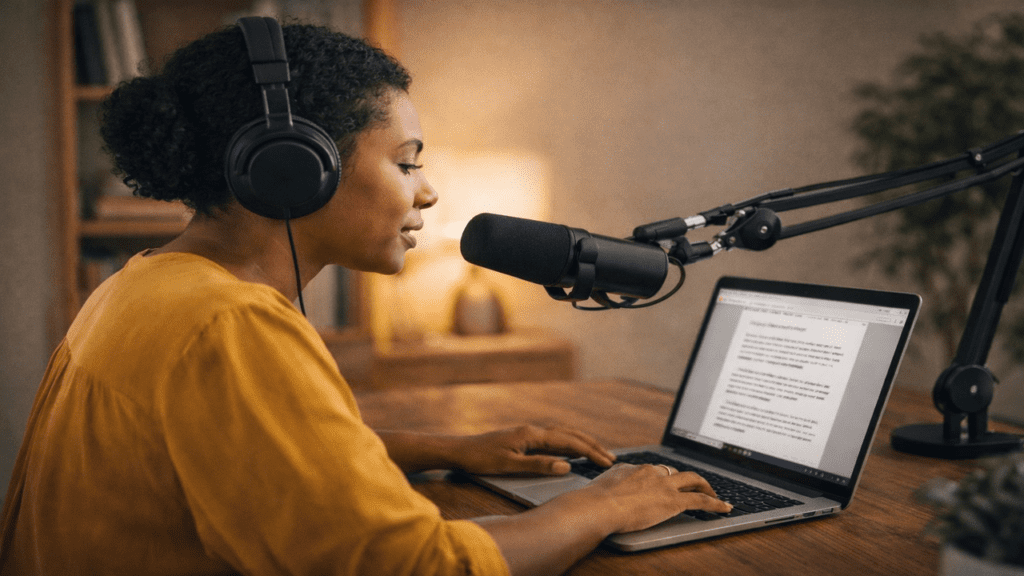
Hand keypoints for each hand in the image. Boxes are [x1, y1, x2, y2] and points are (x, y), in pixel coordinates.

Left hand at [450, 425, 615, 475]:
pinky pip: (554, 437)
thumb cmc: (481, 459)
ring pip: (563, 433)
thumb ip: (538, 465)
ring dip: (582, 441)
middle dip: (592, 445)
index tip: (607, 462)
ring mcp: (528, 433)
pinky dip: (568, 441)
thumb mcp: (509, 465)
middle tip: (611, 457)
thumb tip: (567, 466)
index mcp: (532, 435)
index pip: (569, 442)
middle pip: (569, 434)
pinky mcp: (524, 438)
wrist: (460, 450)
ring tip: (598, 451)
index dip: (590, 452)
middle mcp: (533, 430)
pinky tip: (571, 449)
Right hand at [581, 462, 732, 532]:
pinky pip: (701, 500)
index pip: (654, 471)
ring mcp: (664, 485)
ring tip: (714, 495)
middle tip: (694, 486)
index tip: (666, 484)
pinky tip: (725, 508)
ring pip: (693, 480)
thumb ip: (611, 483)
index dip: (663, 478)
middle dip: (686, 479)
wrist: (599, 506)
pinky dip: (716, 504)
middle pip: (675, 471)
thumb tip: (611, 486)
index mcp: (635, 468)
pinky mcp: (673, 500)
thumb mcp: (601, 485)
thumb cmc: (594, 500)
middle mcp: (652, 472)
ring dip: (706, 486)